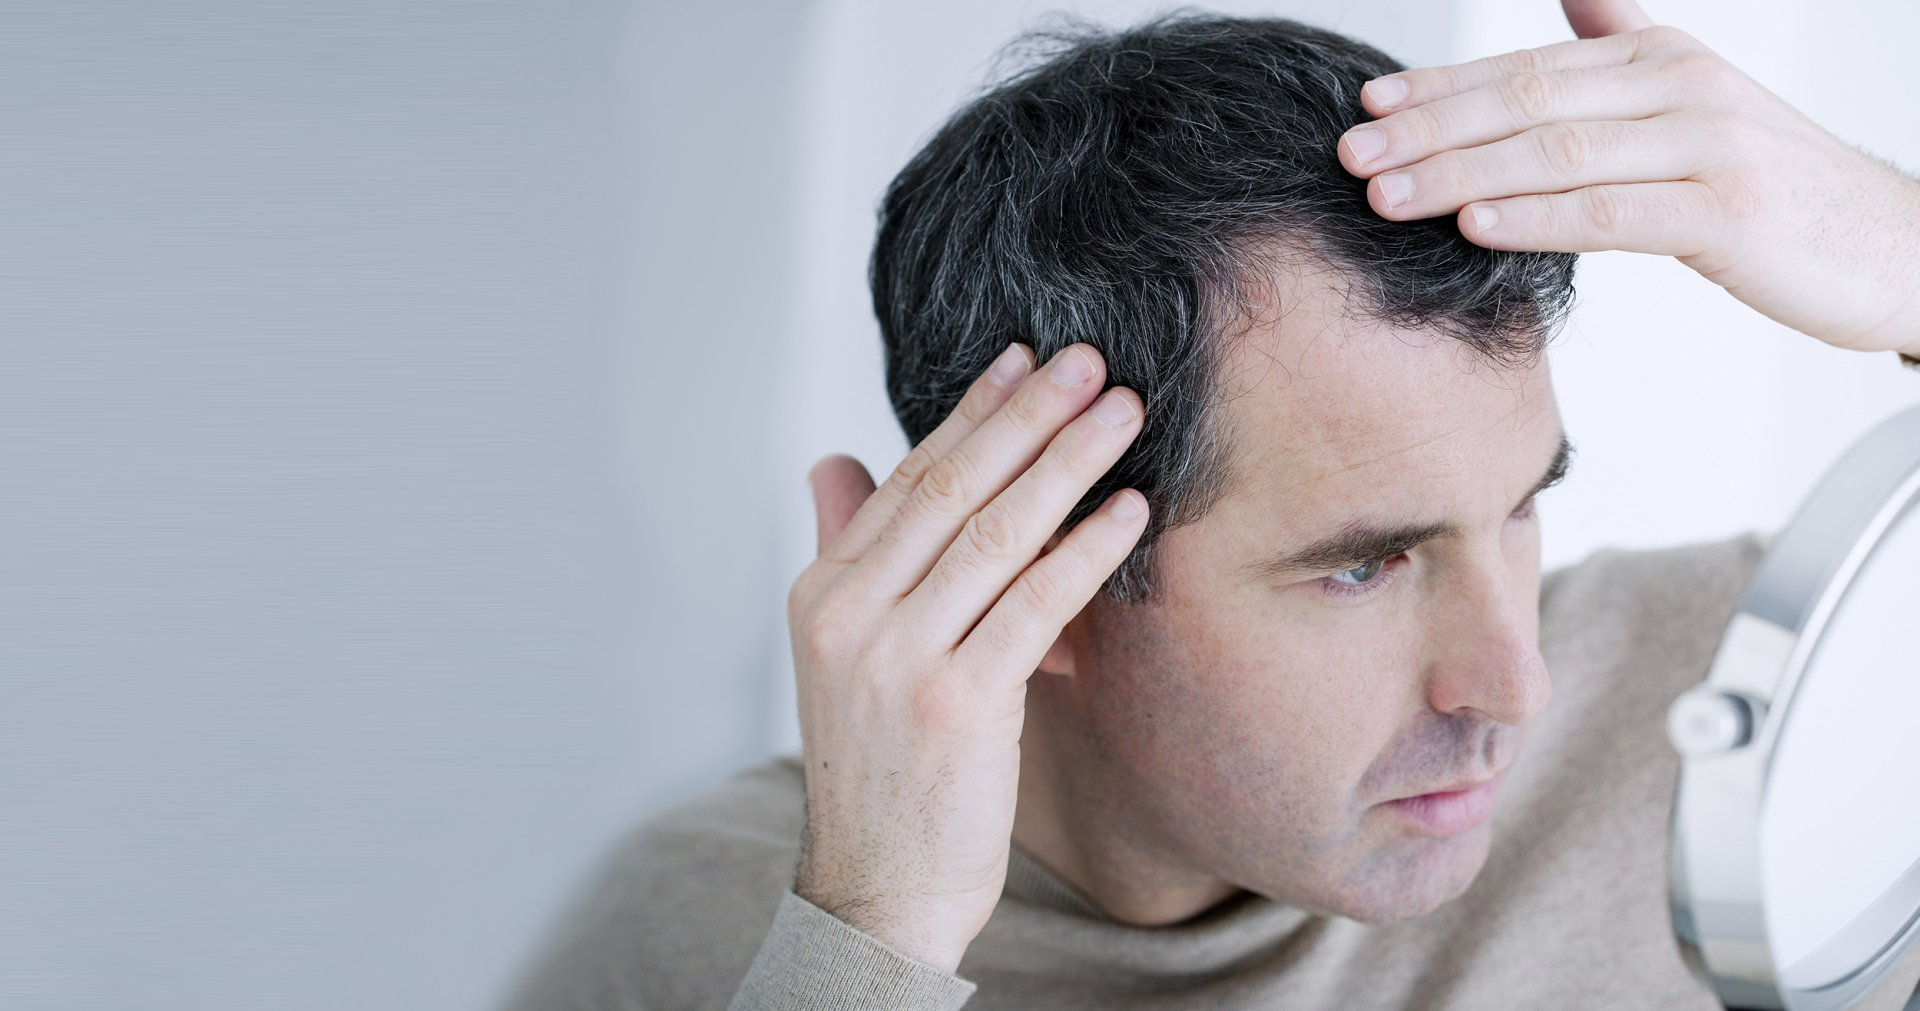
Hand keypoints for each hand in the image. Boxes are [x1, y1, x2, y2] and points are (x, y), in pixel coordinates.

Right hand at [788, 342, 1146, 972]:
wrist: (878, 889)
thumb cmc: (881, 771)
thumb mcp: (840, 656)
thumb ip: (844, 554)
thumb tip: (832, 463)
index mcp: (821, 594)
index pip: (907, 482)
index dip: (971, 413)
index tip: (1020, 358)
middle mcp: (849, 616)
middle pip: (954, 491)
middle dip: (1028, 416)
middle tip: (1089, 359)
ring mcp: (898, 659)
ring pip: (998, 535)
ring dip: (1068, 463)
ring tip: (1123, 413)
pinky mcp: (956, 704)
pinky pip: (1035, 604)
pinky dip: (1086, 549)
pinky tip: (1129, 510)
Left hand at [1336, 0, 1919, 355]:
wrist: (1892, 244)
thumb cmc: (1774, 185)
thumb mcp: (1696, 101)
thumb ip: (1629, 47)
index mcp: (1657, 58)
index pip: (1524, 70)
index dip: (1439, 88)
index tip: (1367, 110)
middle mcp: (1677, 87)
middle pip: (1525, 105)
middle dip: (1428, 131)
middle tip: (1352, 156)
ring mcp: (1704, 146)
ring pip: (1555, 156)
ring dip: (1459, 175)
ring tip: (1387, 195)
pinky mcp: (1724, 212)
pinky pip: (1608, 212)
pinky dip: (1534, 218)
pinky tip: (1473, 225)